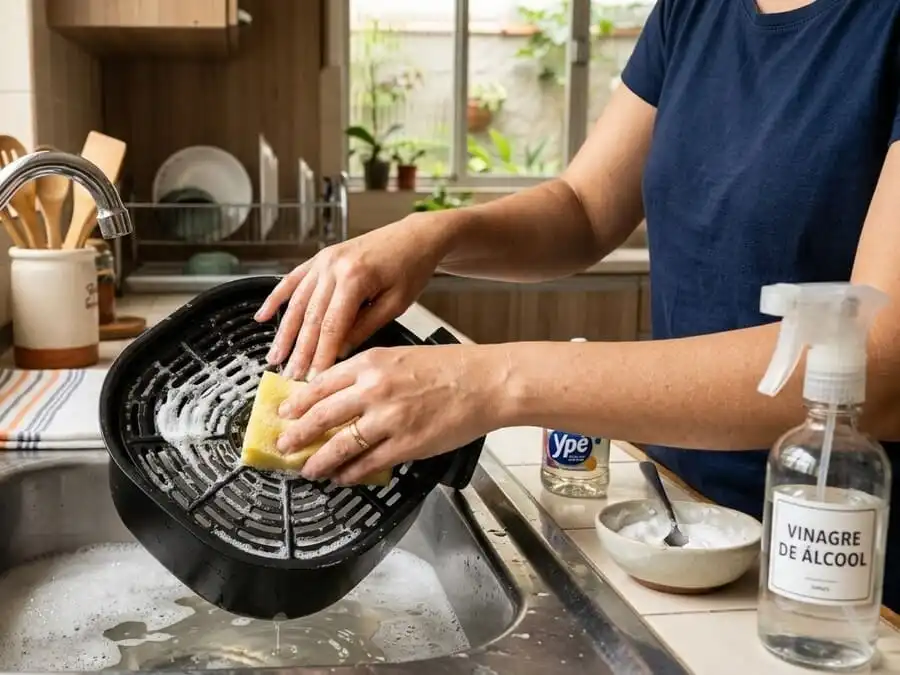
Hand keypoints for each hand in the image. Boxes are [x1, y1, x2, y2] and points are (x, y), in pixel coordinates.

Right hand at [255, 214, 452, 379]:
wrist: (415, 236)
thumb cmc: (411, 268)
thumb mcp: (396, 303)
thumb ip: (365, 327)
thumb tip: (340, 350)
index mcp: (355, 277)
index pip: (332, 326)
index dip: (320, 355)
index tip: (313, 378)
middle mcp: (333, 266)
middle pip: (310, 317)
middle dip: (299, 350)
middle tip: (290, 376)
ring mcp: (323, 260)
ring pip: (297, 302)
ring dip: (284, 332)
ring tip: (275, 357)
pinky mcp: (320, 258)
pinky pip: (292, 280)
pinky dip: (276, 298)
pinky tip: (262, 316)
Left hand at [274, 344, 505, 483]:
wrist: (486, 382)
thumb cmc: (450, 368)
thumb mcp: (400, 356)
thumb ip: (368, 373)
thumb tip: (339, 395)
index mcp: (371, 362)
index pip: (321, 384)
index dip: (297, 402)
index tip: (284, 413)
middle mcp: (374, 389)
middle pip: (321, 416)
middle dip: (297, 435)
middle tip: (283, 446)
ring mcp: (388, 419)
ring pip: (339, 445)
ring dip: (319, 461)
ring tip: (308, 469)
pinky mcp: (406, 444)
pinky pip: (368, 463)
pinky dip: (350, 473)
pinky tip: (342, 477)